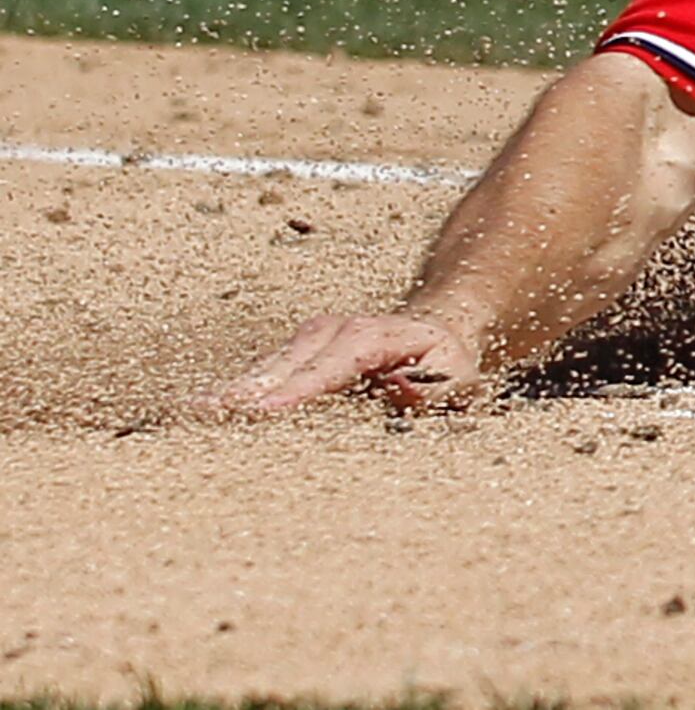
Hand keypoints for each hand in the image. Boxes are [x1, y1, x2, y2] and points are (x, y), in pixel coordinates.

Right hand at [205, 307, 487, 416]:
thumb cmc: (449, 363)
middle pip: (275, 372)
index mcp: (368, 338)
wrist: (439, 329)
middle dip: (237, 398)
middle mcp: (326, 335)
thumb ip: (433, 388)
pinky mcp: (286, 359)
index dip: (292, 390)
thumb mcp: (460, 378)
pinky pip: (252, 382)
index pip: (326, 367)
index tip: (258, 412)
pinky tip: (187, 420)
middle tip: (190, 425)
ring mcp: (301, 345)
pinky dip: (223, 401)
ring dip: (219, 400)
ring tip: (173, 424)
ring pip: (255, 376)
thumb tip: (398, 388)